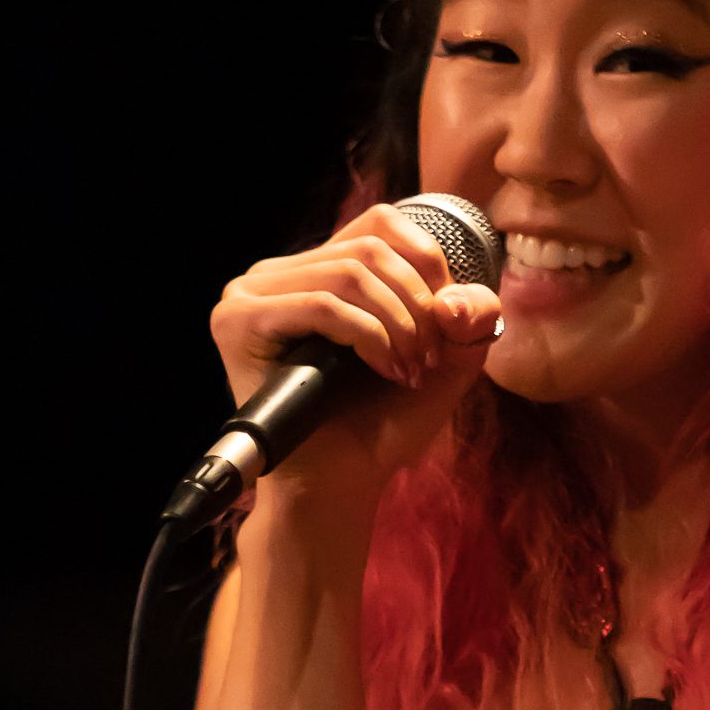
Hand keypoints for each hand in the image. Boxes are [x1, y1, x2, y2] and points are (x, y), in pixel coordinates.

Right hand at [209, 201, 502, 513]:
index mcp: (319, 271)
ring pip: (349, 273)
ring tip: (408, 371)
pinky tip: (385, 371)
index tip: (445, 325)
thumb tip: (460, 296)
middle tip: (427, 360)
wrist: (341, 486)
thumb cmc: (383, 425)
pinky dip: (368, 337)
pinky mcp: (239, 321)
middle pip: (370, 247)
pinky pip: (321, 304)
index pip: (382, 224)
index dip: (428, 263)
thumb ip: (470, 319)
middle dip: (417, 305)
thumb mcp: (445, 363)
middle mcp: (279, 274)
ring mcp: (251, 294)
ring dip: (397, 325)